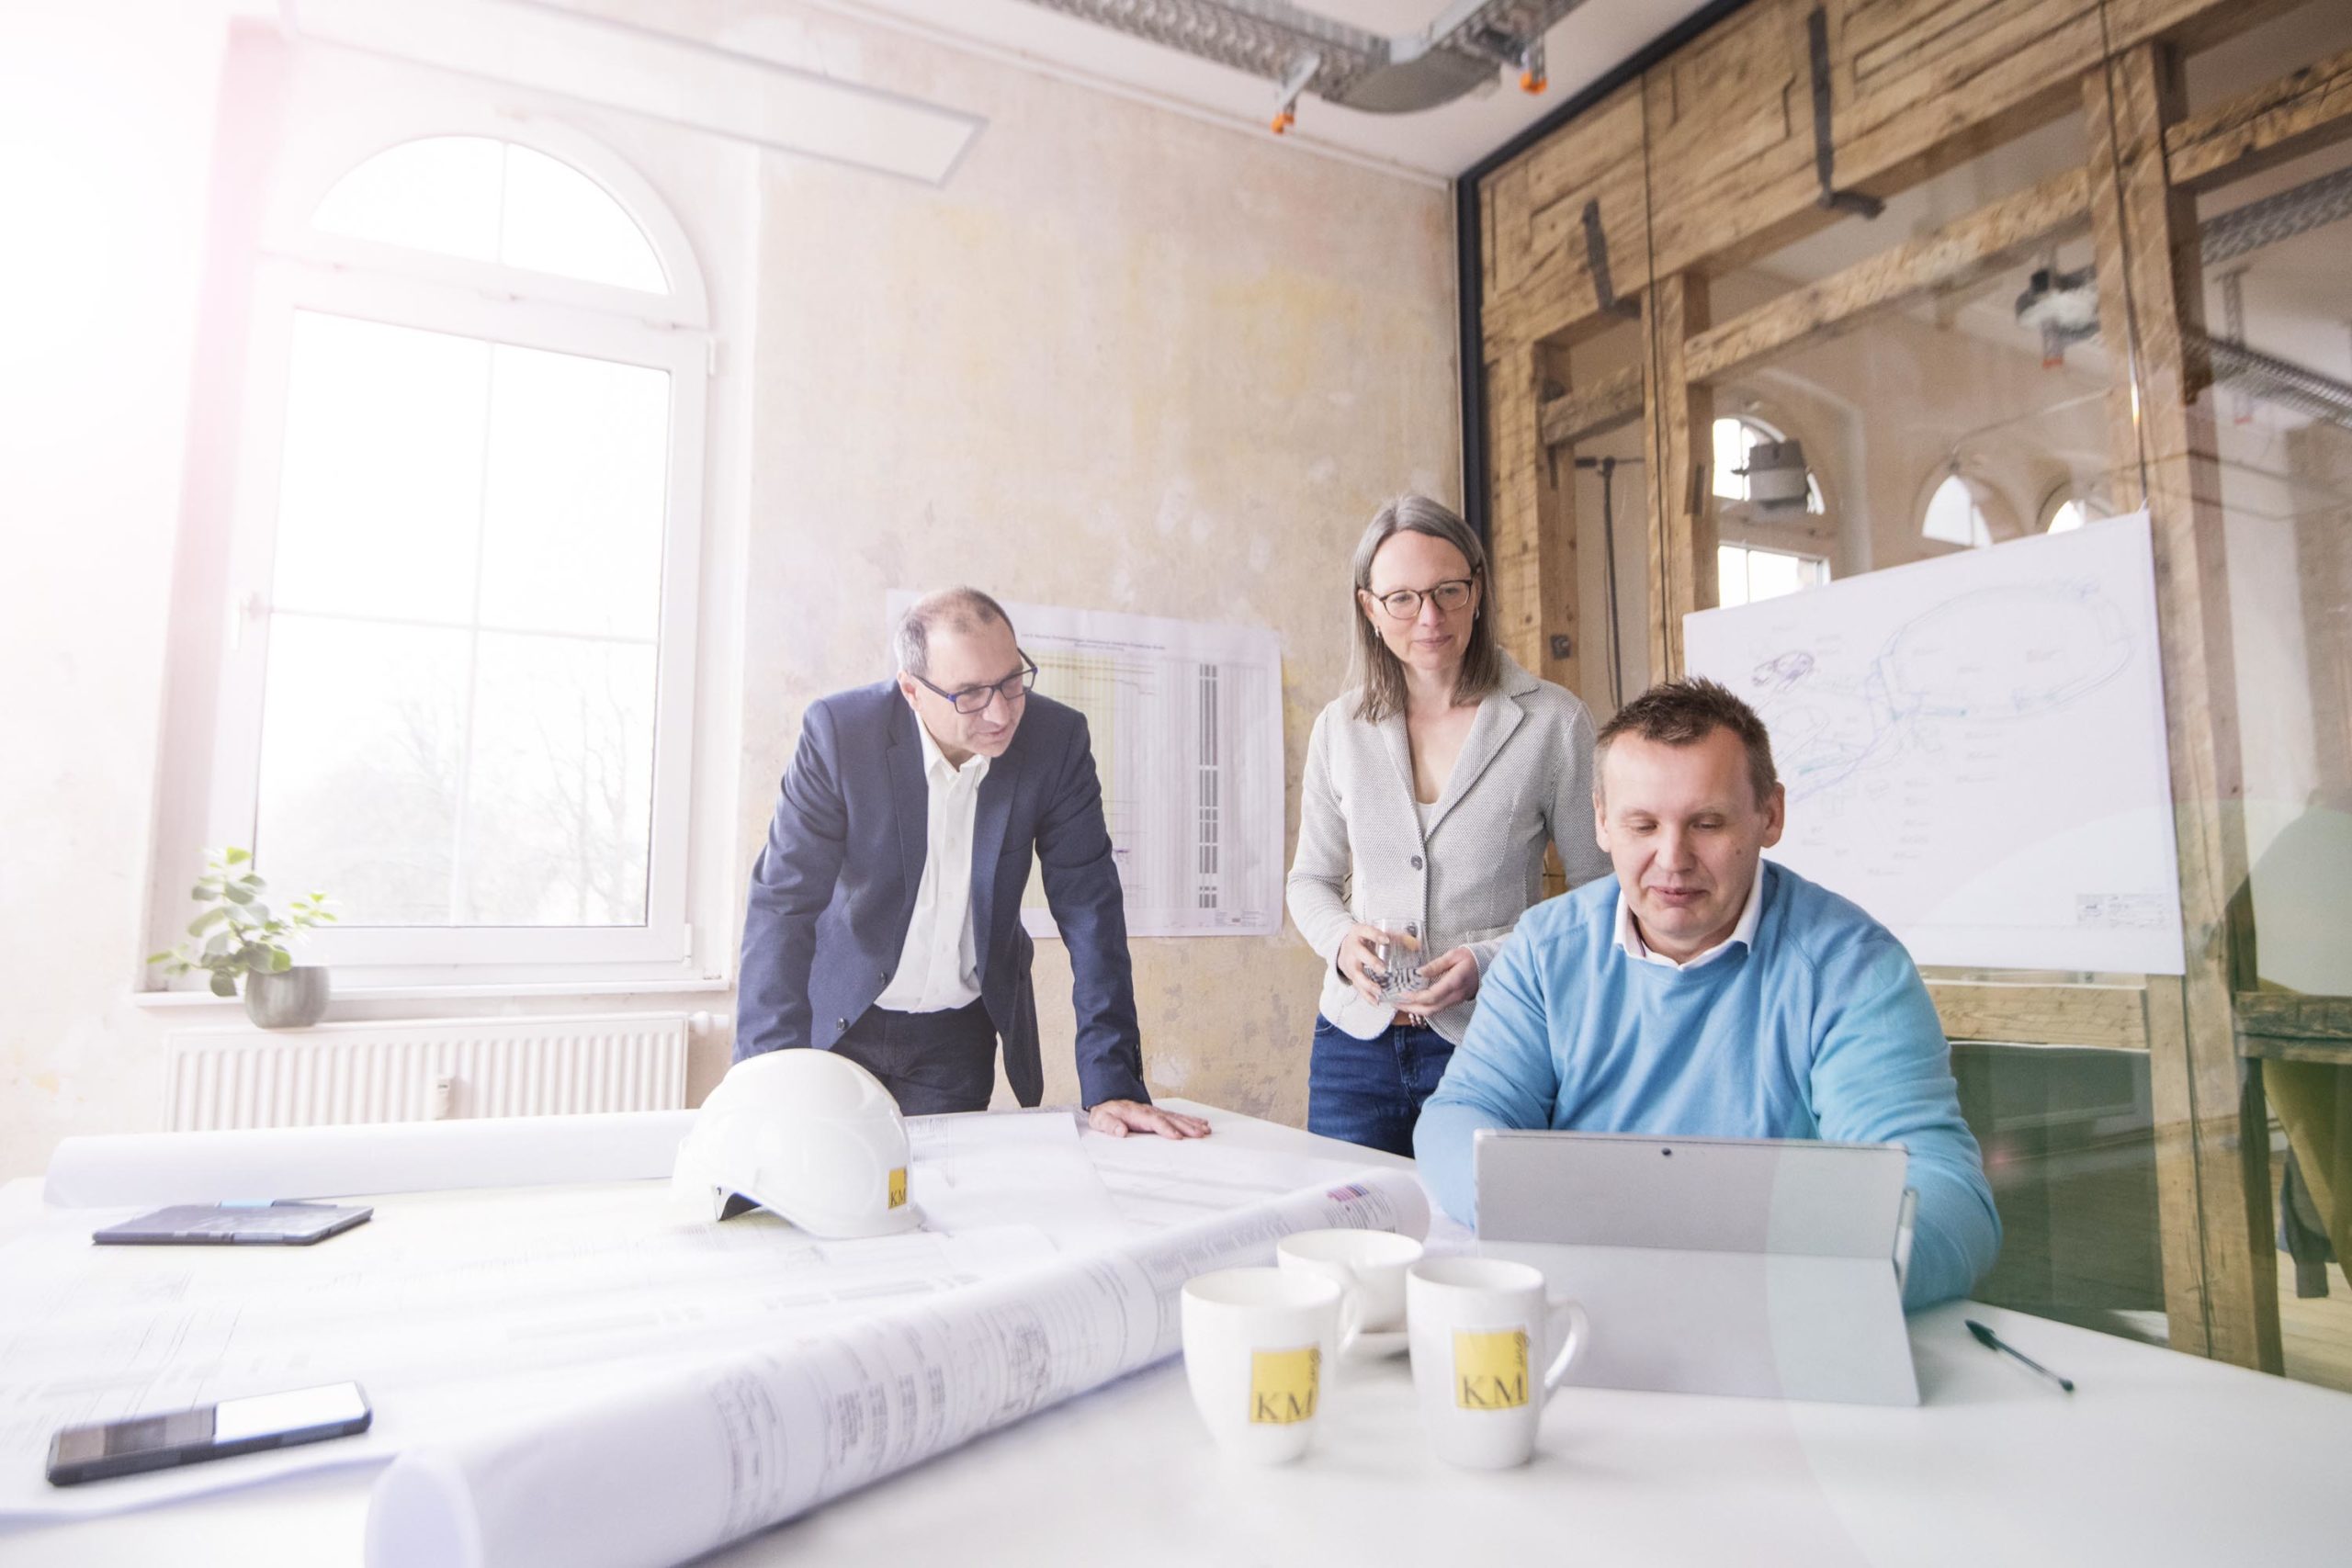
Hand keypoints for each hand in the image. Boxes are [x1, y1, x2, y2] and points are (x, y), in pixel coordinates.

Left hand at [1087, 1100, 1211, 1139]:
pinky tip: (1202, 1124)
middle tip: (1200, 1134)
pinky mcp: (1160, 1115)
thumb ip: (1110, 1125)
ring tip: (1206, 1130)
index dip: (1166, 1129)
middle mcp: (1150, 1112)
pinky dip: (1191, 1120)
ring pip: (1177, 1117)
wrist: (1108, 1102)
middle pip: (1171, 1119)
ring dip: (1192, 1123)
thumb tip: (1120, 1131)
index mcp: (1137, 1114)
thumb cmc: (1106, 1114)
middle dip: (1186, 1126)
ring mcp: (1157, 1112)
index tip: (1177, 1137)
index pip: (1154, 1121)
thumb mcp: (1101, 1120)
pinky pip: (1178, 1117)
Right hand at [1336, 923, 1416, 1004]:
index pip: (1366, 932)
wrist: (1343, 947)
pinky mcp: (1351, 977)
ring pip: (1357, 974)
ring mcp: (1350, 963)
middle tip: (1382, 969)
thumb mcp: (1376, 933)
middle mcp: (1353, 948)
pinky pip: (1358, 987)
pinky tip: (1376, 1001)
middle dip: (1371, 962)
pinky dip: (1366, 996)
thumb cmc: (1364, 940)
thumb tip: (1416, 944)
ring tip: (1379, 990)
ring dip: (1367, 984)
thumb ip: (1396, 937)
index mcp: (1359, 933)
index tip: (1386, 940)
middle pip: (1360, 955)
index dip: (1375, 935)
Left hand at [1393, 946, 1478, 1013]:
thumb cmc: (1471, 957)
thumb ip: (1435, 965)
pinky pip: (1436, 1008)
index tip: (1401, 994)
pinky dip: (1422, 1007)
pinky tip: (1412, 1001)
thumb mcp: (1453, 955)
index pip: (1431, 996)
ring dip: (1414, 1009)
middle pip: (1429, 1009)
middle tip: (1393, 1002)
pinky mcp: (1454, 1001)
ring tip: (1399, 1002)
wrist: (1488, 964)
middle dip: (1409, 1008)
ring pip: (1432, 1012)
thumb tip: (1418, 973)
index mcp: (1454, 983)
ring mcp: (1455, 1000)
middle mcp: (1454, 996)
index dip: (1415, 998)